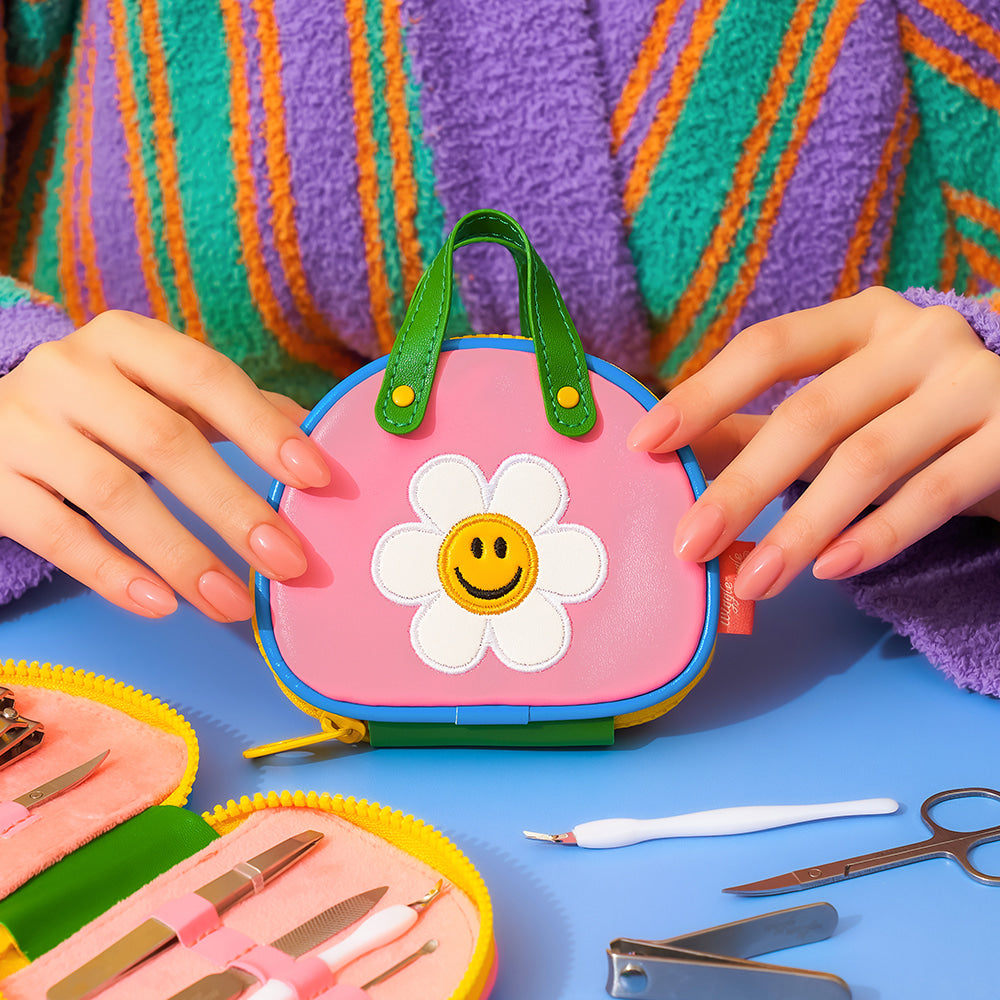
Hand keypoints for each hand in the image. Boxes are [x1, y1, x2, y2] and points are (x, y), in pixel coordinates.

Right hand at [0, 311, 330, 619]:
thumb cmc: (100, 406)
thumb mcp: (160, 391)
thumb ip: (235, 408)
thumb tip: (319, 437)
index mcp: (126, 340)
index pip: (205, 376)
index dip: (263, 428)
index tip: (317, 478)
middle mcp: (70, 371)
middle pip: (164, 442)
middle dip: (234, 507)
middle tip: (286, 559)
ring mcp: (23, 425)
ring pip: (113, 494)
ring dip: (182, 555)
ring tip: (232, 602)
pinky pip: (58, 535)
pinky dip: (113, 574)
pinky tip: (162, 604)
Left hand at [627, 287, 999, 599]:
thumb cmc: (916, 417)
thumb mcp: (843, 409)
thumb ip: (764, 427)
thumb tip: (671, 456)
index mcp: (860, 321)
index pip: (768, 348)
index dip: (704, 394)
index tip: (646, 444)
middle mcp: (916, 337)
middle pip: (810, 414)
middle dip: (741, 486)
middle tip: (688, 544)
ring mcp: (971, 382)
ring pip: (865, 461)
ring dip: (800, 529)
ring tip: (753, 580)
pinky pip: (933, 492)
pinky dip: (876, 535)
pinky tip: (830, 569)